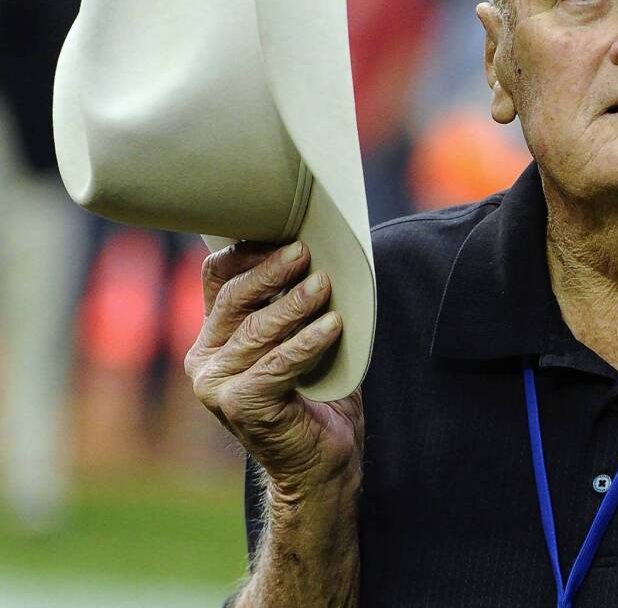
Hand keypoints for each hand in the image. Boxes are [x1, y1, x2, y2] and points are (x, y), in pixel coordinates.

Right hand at [185, 241, 362, 493]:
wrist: (319, 462)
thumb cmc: (317, 394)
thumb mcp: (302, 338)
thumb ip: (297, 301)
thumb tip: (320, 250)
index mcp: (214, 337)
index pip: (219, 279)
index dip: (249, 252)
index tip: (286, 233)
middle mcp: (206, 360)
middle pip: (236, 299)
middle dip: (272, 270)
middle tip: (306, 252)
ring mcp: (217, 386)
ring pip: (258, 329)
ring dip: (295, 304)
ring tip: (325, 285)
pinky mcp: (240, 406)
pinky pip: (278, 364)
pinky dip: (308, 343)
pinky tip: (333, 326)